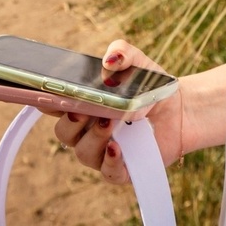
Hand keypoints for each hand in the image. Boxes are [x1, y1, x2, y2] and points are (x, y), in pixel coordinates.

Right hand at [51, 40, 182, 182]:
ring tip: (109, 122)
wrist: (180, 109)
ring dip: (93, 138)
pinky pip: (108, 171)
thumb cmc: (150, 87)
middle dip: (70, 122)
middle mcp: (88, 130)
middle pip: (64, 131)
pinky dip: (110, 161)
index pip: (56, 105)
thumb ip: (123, 53)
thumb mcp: (138, 63)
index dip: (46, 101)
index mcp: (84, 104)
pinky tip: (117, 147)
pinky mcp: (122, 168)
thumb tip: (110, 59)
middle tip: (83, 110)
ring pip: (83, 152)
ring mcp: (103, 151)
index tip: (45, 95)